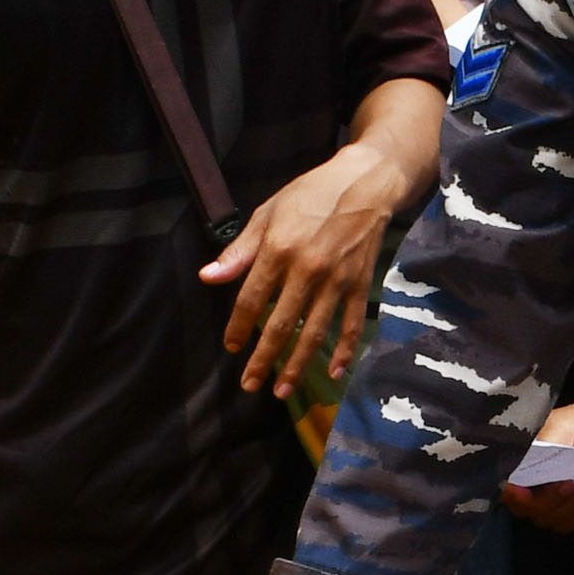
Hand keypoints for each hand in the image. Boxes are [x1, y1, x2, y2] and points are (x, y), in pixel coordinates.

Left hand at [201, 135, 426, 399]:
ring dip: (297, 365)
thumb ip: (239, 251)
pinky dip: (344, 351)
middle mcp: (308, 269)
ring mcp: (338, 280)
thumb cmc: (310, 195)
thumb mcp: (267, 214)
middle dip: (264, 359)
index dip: (238, 326)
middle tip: (249, 384)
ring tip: (282, 390)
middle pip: (281, 324)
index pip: (252, 299)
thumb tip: (208, 278)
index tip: (231, 347)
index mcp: (279, 250)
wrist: (365, 184)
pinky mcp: (361, 285)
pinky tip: (334, 372)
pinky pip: (352, 324)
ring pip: (315, 332)